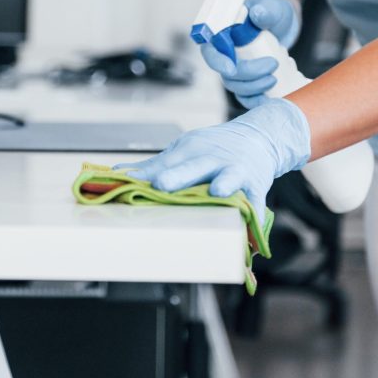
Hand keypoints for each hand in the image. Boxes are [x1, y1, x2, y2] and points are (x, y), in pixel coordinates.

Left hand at [114, 99, 310, 223]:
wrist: (259, 137)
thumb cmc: (214, 149)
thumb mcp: (186, 150)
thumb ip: (156, 165)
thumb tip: (117, 173)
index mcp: (192, 149)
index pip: (167, 161)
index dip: (149, 172)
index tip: (128, 181)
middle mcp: (213, 159)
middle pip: (194, 166)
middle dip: (178, 175)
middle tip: (161, 184)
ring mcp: (236, 171)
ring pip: (230, 177)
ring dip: (224, 184)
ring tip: (218, 192)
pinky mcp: (256, 187)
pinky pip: (256, 204)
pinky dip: (254, 219)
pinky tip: (251, 240)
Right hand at [200, 0, 299, 108]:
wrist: (281, 22)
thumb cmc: (271, 11)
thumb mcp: (271, 7)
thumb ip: (265, 10)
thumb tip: (257, 14)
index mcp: (222, 34)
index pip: (210, 51)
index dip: (217, 62)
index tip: (232, 68)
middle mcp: (226, 55)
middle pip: (227, 74)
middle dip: (249, 75)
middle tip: (273, 65)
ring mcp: (236, 70)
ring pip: (237, 88)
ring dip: (255, 88)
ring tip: (275, 77)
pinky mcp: (248, 81)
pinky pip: (247, 97)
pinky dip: (258, 100)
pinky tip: (272, 98)